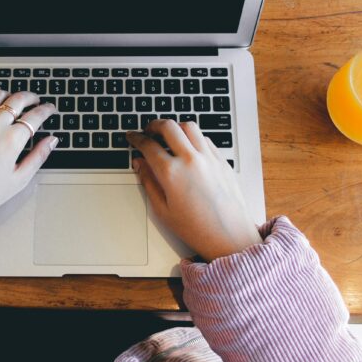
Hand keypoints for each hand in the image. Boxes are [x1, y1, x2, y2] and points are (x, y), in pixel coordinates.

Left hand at [0, 90, 56, 224]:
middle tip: (36, 101)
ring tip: (14, 101)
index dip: (46, 110)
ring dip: (9, 96)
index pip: (35, 116)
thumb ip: (38, 157)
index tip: (50, 109)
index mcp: (11, 141)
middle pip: (17, 100)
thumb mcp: (18, 180)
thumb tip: (51, 141)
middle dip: (31, 97)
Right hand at [127, 120, 262, 260]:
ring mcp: (209, 158)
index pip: (148, 145)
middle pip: (168, 127)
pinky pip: (205, 138)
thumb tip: (139, 164)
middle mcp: (191, 160)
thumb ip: (148, 182)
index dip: (136, 138)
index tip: (132, 137)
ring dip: (175, 127)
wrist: (229, 236)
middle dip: (154, 125)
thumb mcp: (162, 210)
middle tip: (148, 130)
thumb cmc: (197, 229)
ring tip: (168, 135)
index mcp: (172, 173)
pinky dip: (193, 137)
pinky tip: (188, 146)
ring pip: (189, 126)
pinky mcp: (222, 161)